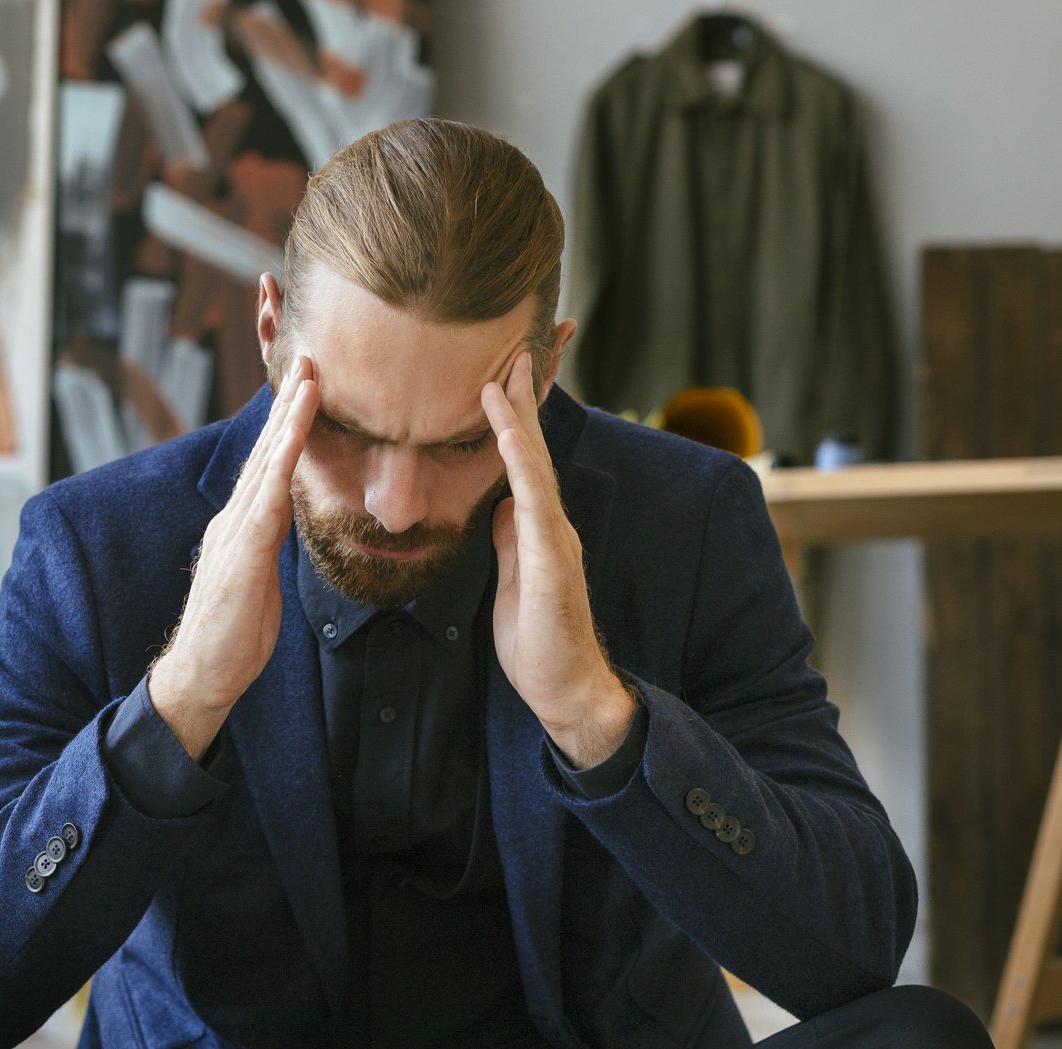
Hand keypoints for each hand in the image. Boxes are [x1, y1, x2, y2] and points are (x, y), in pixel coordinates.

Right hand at [148, 355, 318, 759]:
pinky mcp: (241, 554)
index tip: (308, 384)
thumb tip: (283, 523)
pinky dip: (282, 464)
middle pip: (266, 450)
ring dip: (288, 419)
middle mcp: (235, 518)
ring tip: (308, 378)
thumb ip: (269, 546)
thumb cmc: (234, 634)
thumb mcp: (260, 579)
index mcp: (243, 525)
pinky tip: (296, 437)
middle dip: (288, 402)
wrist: (204, 674)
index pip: (270, 464)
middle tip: (308, 355)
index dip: (288, 423)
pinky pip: (266, 500)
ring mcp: (235, 533)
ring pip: (266, 464)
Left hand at [482, 351, 634, 768]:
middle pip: (533, 450)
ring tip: (502, 373)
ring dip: (518, 417)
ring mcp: (555, 538)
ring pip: (536, 465)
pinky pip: (535, 500)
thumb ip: (510, 542)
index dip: (510, 420)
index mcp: (538, 528)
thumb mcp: (513, 582)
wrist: (566, 689)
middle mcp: (551, 523)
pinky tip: (508, 432)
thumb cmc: (539, 643)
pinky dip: (522, 461)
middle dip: (521, 398)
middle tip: (512, 347)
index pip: (522, 463)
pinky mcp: (552, 558)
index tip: (496, 376)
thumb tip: (500, 507)